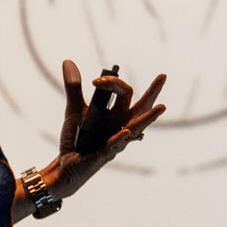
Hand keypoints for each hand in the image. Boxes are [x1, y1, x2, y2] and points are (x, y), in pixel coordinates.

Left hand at [45, 61, 166, 200]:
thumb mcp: (74, 110)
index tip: (95, 81)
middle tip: (162, 76)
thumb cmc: (75, 139)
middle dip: (152, 92)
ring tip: (162, 107)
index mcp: (116, 115)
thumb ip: (74, 88)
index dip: (112, 83)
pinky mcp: (103, 155)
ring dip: (148, 118)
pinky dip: (119, 138)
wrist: (64, 164)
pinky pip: (114, 146)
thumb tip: (68, 62)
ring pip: (135, 128)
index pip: (124, 93)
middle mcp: (120, 127)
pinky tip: (126, 131)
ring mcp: (115, 141)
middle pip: (140, 108)